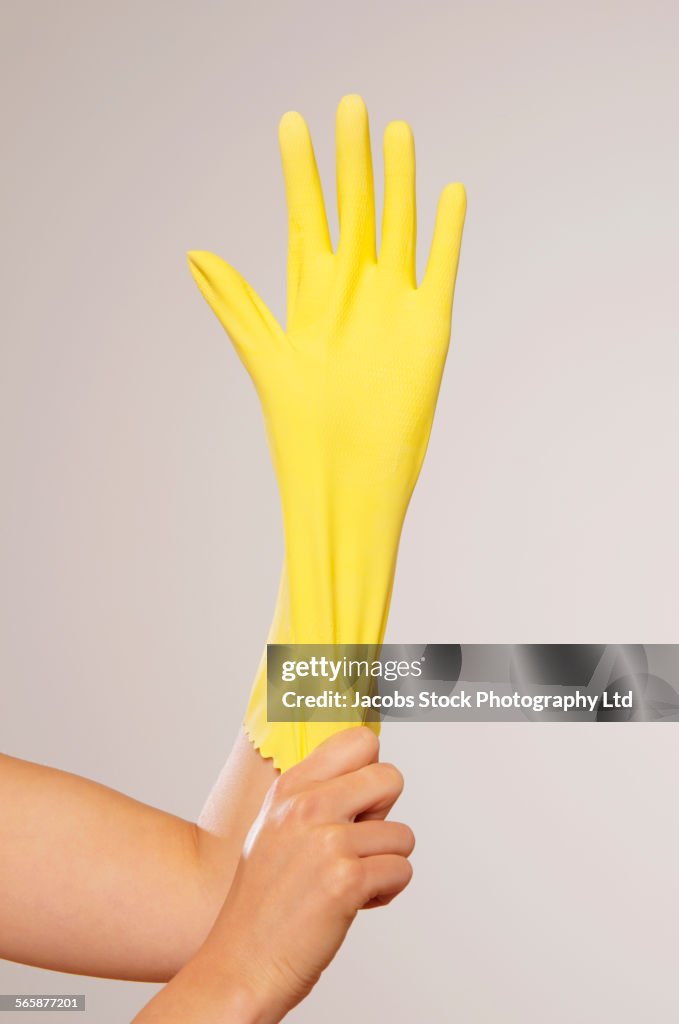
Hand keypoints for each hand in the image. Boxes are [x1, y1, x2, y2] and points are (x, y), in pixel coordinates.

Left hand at [188, 95, 465, 641]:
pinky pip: (441, 267)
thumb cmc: (301, 432)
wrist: (348, 480)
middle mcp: (353, 294)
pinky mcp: (429, 327)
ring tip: (396, 130)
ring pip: (399, 228)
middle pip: (355, 211)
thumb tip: (192, 253)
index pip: (306, 219)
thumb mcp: (265, 358)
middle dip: (350, 160)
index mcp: (310, 297)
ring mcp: (393, 307)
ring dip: (398, 182)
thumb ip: (235, 303)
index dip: (299, 173)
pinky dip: (446, 232)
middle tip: (349, 105)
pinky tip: (449, 193)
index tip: (292, 123)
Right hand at [201, 727, 413, 1019]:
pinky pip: (401, 870)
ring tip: (346, 882)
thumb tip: (368, 769)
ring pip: (402, 835)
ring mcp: (326, 842)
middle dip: (384, 816)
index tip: (359, 801)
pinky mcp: (346, 881)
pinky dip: (385, 892)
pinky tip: (352, 904)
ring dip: (384, 863)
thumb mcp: (275, 825)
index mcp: (290, 786)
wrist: (243, 963)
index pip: (361, 739)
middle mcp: (306, 806)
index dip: (370, 772)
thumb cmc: (263, 900)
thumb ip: (314, 792)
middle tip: (355, 845)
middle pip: (391, 777)